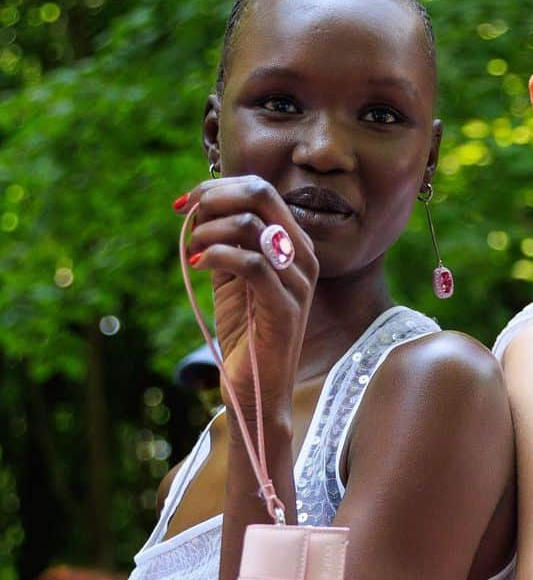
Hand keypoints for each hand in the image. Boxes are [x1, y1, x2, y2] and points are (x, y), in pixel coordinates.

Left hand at [178, 176, 317, 432]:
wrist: (256, 391)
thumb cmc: (244, 335)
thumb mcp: (231, 278)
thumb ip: (224, 241)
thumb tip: (198, 204)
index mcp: (293, 246)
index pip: (260, 191)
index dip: (216, 188)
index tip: (182, 204)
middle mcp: (303, 258)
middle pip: (261, 196)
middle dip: (213, 197)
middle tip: (184, 216)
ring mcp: (298, 284)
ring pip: (252, 225)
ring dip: (209, 229)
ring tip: (191, 250)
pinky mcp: (285, 309)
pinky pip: (251, 263)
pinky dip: (217, 255)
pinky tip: (196, 265)